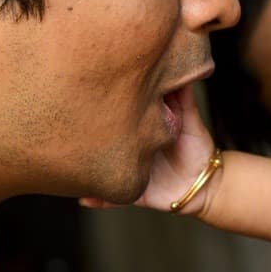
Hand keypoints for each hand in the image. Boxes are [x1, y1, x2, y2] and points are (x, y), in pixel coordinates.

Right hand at [79, 84, 217, 214]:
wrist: (204, 183)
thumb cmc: (198, 148)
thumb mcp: (190, 120)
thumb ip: (183, 100)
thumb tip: (180, 72)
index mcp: (139, 130)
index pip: (117, 118)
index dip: (104, 109)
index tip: (87, 95)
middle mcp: (128, 150)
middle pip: (103, 144)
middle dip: (84, 140)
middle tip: (66, 131)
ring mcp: (128, 171)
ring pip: (100, 170)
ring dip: (84, 169)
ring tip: (66, 165)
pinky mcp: (132, 192)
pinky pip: (111, 197)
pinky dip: (97, 199)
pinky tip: (84, 198)